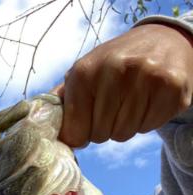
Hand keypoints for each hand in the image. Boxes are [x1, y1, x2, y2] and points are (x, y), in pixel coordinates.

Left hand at [52, 23, 192, 147]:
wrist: (162, 42)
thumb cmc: (114, 66)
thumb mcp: (83, 74)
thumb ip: (61, 101)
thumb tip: (40, 124)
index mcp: (84, 71)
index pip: (75, 133)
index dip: (81, 134)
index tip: (87, 121)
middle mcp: (115, 70)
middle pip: (100, 135)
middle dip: (104, 128)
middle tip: (113, 106)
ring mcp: (146, 77)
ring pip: (124, 134)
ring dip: (126, 126)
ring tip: (130, 101)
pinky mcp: (171, 87)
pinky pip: (148, 128)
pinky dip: (147, 121)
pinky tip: (148, 100)